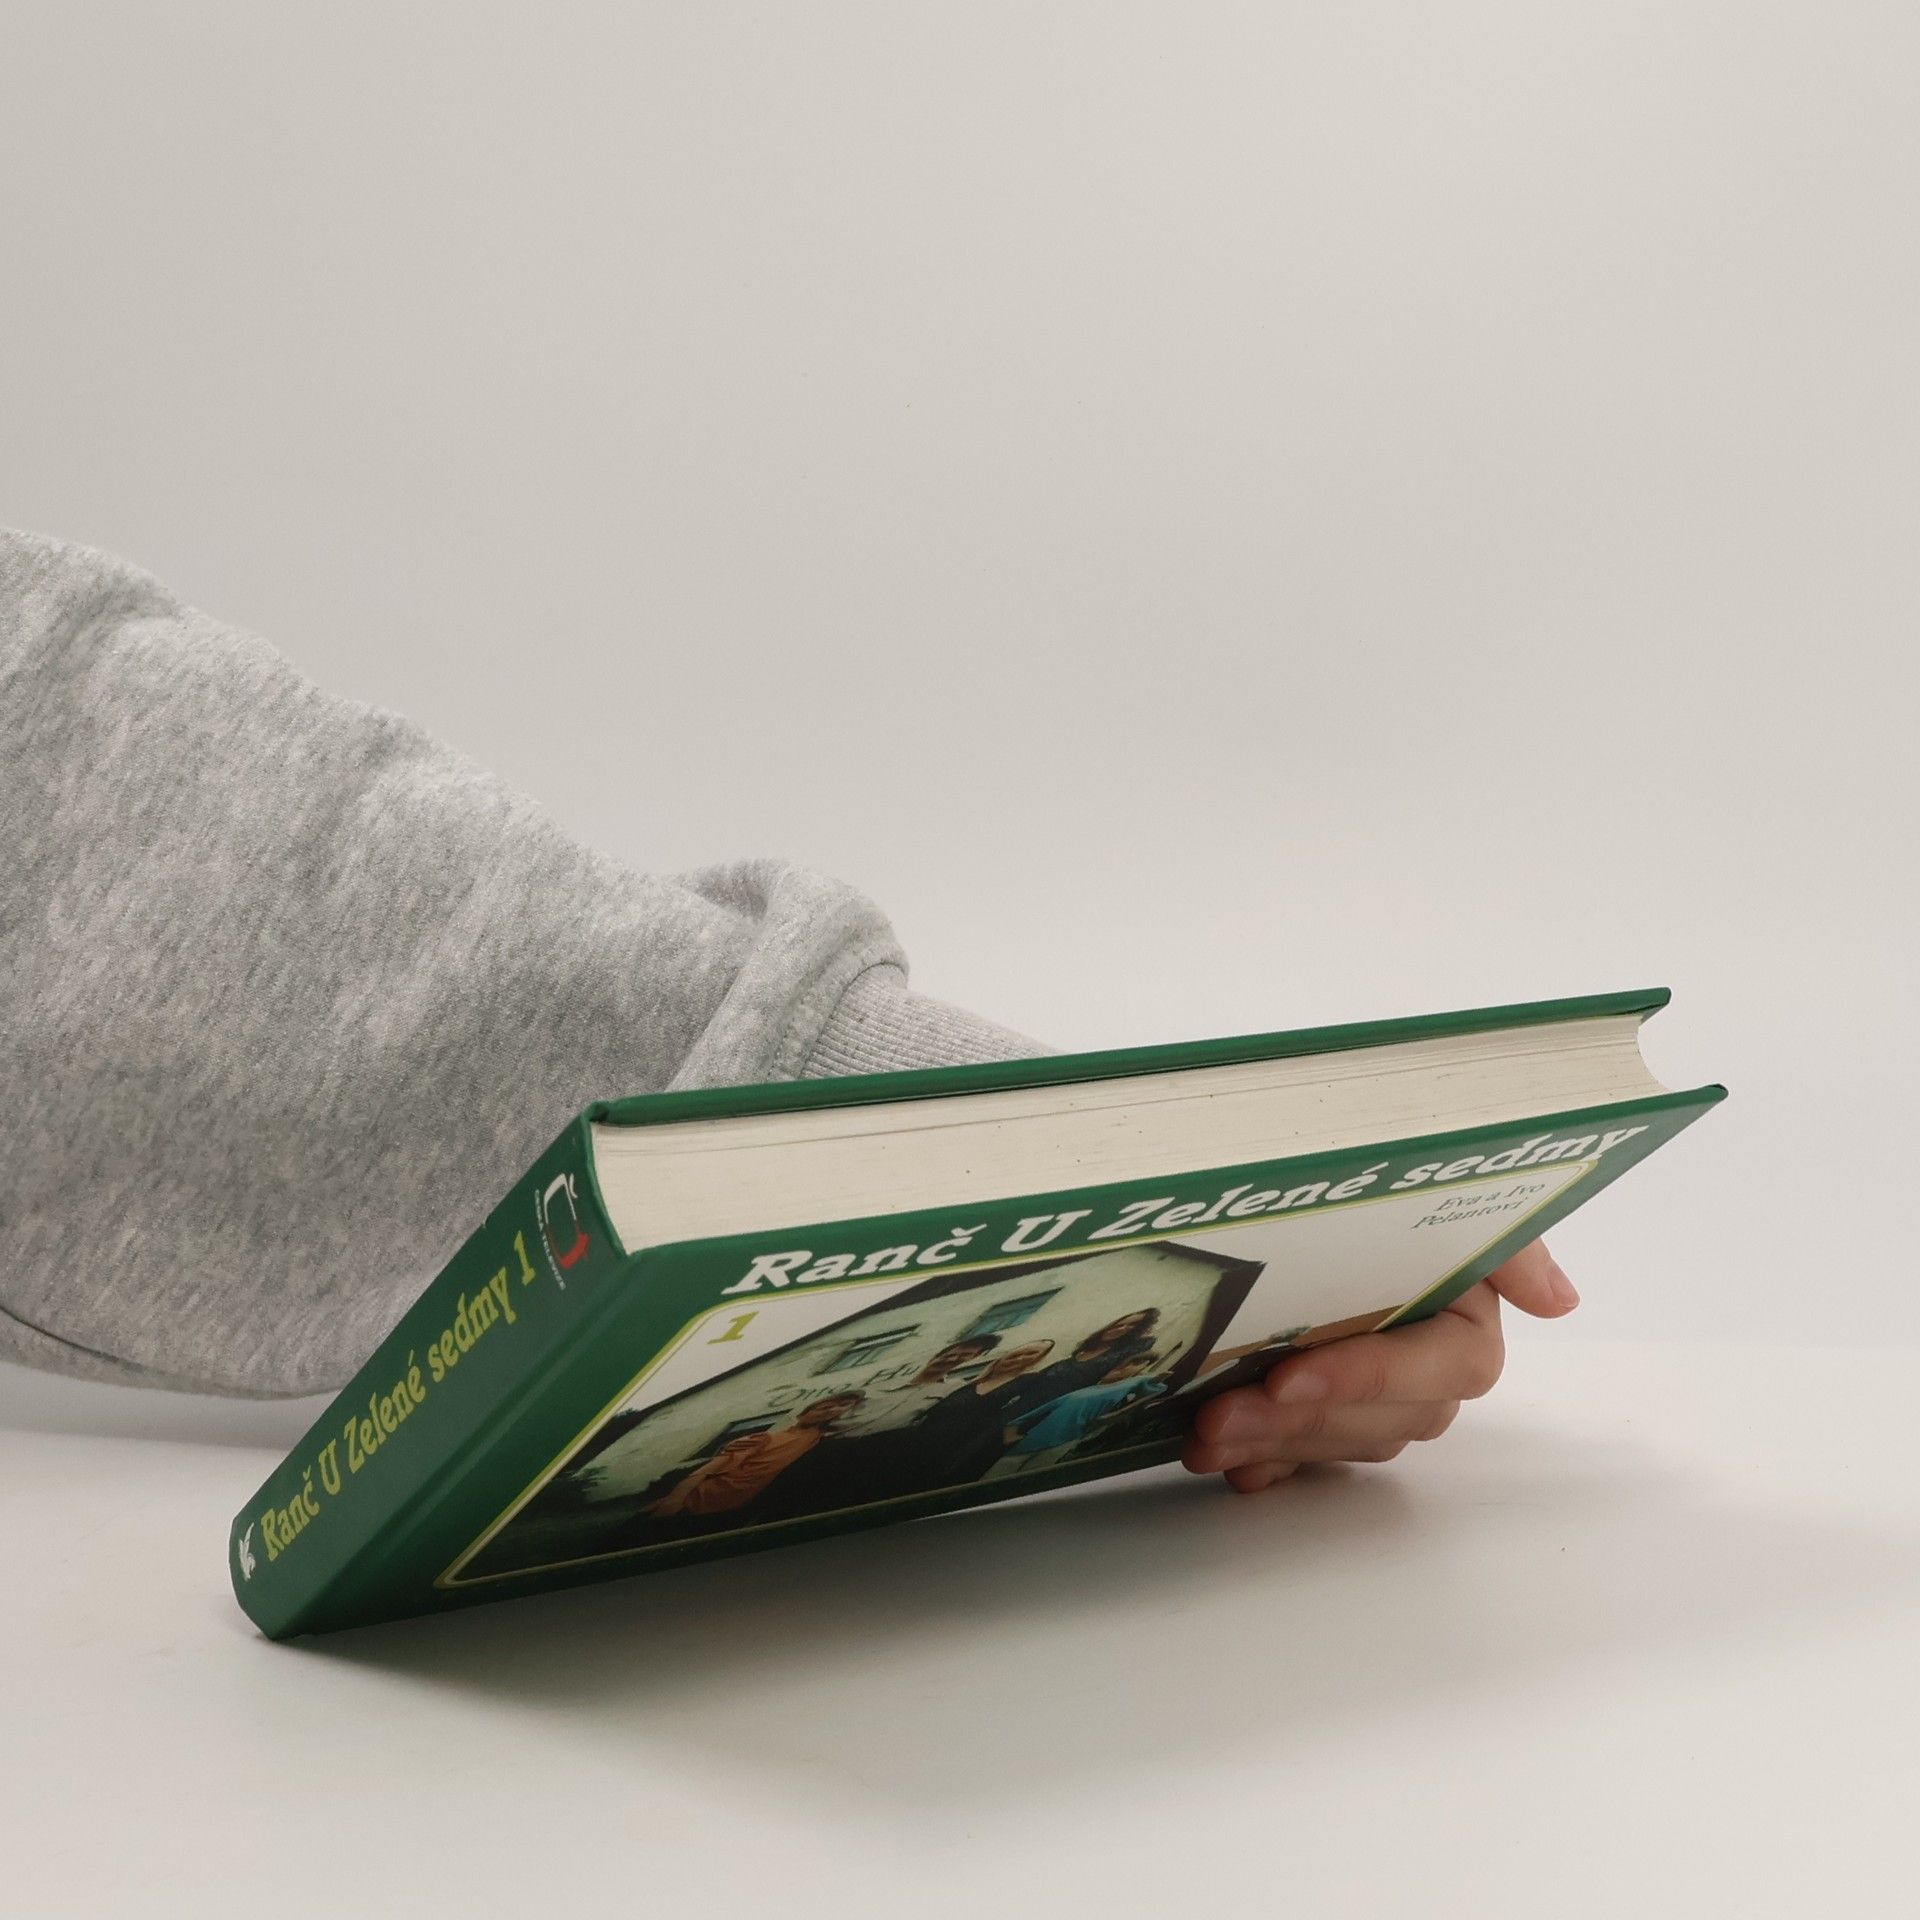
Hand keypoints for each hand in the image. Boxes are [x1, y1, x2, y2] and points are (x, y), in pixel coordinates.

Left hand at [1180, 1240, 1578, 1492]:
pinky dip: (1265, 1463)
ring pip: (1335, 1441)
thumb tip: (1561, 1300)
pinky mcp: (1325, 1418)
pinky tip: (1226, 1464)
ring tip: (1204, 1438)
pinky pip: (1304, 1459)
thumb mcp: (1461, 1205)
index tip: (1288, 1377)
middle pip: (1377, 1418)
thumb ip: (1510, 1247)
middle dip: (1296, 1422)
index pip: (1433, 1368)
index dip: (1365, 1377)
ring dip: (1270, 1444)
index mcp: (1464, 1330)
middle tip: (1219, 1417)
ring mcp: (1374, 1404)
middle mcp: (1425, 1377)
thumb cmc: (1405, 1198)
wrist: (1328, 1203)